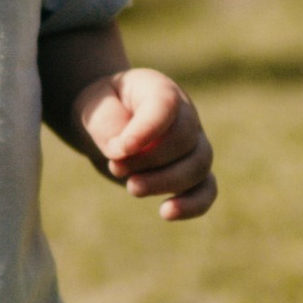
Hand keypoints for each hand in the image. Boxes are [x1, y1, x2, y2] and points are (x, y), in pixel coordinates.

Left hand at [74, 66, 215, 220]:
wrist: (110, 120)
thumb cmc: (103, 109)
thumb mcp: (95, 107)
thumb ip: (107, 125)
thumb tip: (123, 152)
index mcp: (159, 90)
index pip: (165, 105)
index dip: (146, 130)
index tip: (120, 149)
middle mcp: (185, 115)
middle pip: (185, 140)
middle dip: (149, 160)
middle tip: (117, 167)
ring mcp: (193, 144)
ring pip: (199, 166)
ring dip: (165, 182)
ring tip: (132, 188)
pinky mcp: (192, 172)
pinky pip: (207, 189)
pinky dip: (192, 204)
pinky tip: (166, 213)